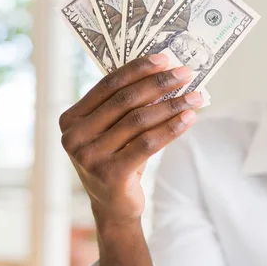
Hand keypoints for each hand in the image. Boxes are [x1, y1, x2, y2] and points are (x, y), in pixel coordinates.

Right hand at [59, 54, 202, 228]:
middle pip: (125, 100)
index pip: (108, 85)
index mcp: (71, 119)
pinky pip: (148, 143)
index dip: (138, 69)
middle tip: (185, 73)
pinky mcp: (110, 174)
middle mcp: (74, 137)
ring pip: (139, 120)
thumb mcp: (114, 130)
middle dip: (159, 83)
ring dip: (172, 105)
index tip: (165, 58)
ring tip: (195, 96)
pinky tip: (190, 118)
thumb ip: (128, 106)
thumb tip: (166, 74)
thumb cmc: (117, 159)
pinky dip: (172, 128)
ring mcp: (89, 157)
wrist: (113, 207)